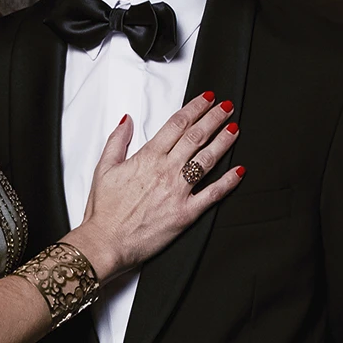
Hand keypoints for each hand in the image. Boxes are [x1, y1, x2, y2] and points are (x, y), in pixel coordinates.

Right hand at [73, 91, 242, 279]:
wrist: (106, 242)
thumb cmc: (103, 211)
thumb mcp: (103, 169)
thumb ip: (117, 142)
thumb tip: (127, 121)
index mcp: (147, 158)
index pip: (176, 125)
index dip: (194, 108)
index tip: (206, 99)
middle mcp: (166, 171)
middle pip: (196, 137)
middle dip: (214, 118)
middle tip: (226, 106)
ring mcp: (178, 192)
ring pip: (207, 160)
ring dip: (224, 141)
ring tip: (235, 128)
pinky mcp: (186, 214)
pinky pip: (212, 194)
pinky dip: (228, 182)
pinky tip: (239, 171)